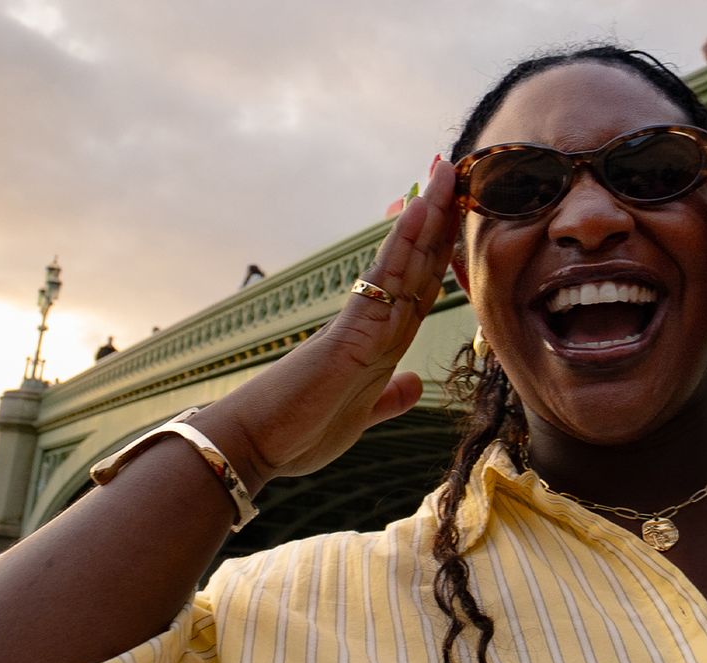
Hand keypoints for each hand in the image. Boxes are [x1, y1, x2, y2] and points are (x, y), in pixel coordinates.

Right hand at [192, 159, 460, 488]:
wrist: (252, 448)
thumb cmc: (298, 432)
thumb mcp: (362, 416)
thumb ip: (390, 397)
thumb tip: (414, 384)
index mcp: (379, 343)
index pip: (418, 288)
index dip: (439, 252)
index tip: (453, 214)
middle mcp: (372, 326)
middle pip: (416, 265)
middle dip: (438, 221)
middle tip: (450, 170)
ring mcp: (361, 326)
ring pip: (404, 264)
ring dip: (426, 219)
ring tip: (441, 174)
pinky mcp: (349, 336)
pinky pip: (383, 284)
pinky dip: (402, 248)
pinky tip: (418, 215)